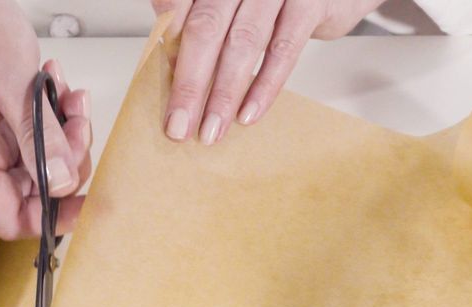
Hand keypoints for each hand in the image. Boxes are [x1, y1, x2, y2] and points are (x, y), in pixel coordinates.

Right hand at [0, 0, 92, 239]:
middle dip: (66, 160)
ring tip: (68, 98)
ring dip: (64, 135)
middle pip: (31, 192)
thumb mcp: (13, 80)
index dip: (52, 217)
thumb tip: (64, 183)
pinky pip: (33, 140)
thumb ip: (40, 136)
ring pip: (39, 164)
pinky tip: (56, 90)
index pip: (9, 216)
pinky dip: (53, 119)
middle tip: (78, 121)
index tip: (90, 201)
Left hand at [152, 0, 384, 144]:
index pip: (180, 9)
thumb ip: (200, 23)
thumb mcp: (233, 3)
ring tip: (211, 129)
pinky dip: (264, 87)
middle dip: (190, 83)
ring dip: (223, 93)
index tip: (162, 93)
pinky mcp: (309, 4)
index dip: (168, 52)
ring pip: (242, 44)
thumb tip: (169, 64)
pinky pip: (283, 51)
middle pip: (206, 29)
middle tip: (178, 124)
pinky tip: (248, 113)